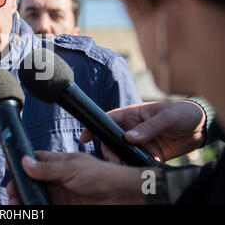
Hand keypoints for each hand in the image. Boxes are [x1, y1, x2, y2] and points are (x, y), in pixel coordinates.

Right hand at [6, 151, 146, 204]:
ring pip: (37, 197)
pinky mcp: (65, 208)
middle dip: (20, 185)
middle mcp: (58, 179)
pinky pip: (46, 208)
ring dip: (25, 199)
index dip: (22, 162)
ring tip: (16, 203)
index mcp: (59, 163)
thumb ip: (48, 168)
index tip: (9, 166)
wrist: (122, 196)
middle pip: (32, 181)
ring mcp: (61, 195)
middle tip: (11, 191)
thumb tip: (25, 162)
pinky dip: (37, 209)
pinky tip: (30, 210)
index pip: (36, 160)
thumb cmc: (102, 175)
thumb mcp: (72, 168)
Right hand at [80, 101, 205, 162]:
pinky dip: (137, 167)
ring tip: (127, 167)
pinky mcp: (148, 154)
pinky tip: (141, 169)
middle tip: (114, 161)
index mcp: (132, 115)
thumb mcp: (166, 117)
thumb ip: (148, 127)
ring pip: (123, 153)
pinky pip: (137, 162)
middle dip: (109, 152)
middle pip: (111, 141)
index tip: (84, 137)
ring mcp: (139, 142)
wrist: (200, 128)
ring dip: (123, 161)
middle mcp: (132, 129)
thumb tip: (129, 138)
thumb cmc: (181, 113)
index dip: (94, 127)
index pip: (108, 119)